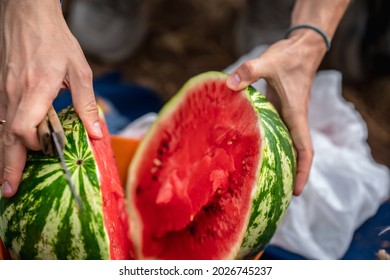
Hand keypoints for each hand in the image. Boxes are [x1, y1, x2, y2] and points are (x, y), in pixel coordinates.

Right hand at [0, 0, 101, 196]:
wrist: (28, 15)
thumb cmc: (57, 41)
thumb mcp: (79, 70)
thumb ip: (86, 103)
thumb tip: (96, 133)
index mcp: (36, 88)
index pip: (24, 126)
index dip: (34, 145)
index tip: (47, 152)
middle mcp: (15, 93)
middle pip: (6, 136)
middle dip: (8, 166)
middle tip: (8, 192)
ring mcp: (4, 90)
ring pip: (0, 130)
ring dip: (4, 156)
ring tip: (6, 180)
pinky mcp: (2, 88)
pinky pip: (1, 118)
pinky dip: (4, 138)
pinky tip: (9, 150)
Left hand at [226, 31, 326, 194]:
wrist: (302, 48)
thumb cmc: (289, 56)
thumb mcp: (269, 62)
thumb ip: (249, 71)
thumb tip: (229, 84)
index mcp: (295, 115)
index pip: (305, 149)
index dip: (303, 172)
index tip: (298, 192)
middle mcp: (293, 120)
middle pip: (295, 154)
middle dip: (290, 174)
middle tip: (275, 195)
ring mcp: (286, 116)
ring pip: (285, 145)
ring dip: (279, 162)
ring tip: (262, 180)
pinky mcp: (279, 110)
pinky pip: (276, 133)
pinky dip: (269, 144)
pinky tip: (252, 149)